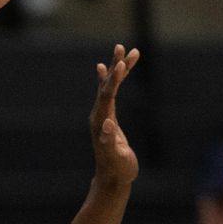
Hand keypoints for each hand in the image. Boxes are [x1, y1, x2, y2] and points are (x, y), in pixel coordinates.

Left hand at [90, 45, 139, 186]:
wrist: (112, 177)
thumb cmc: (117, 169)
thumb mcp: (116, 157)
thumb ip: (110, 143)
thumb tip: (107, 125)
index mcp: (101, 121)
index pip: (107, 95)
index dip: (114, 80)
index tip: (122, 64)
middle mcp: (98, 115)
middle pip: (106, 86)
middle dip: (116, 67)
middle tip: (121, 47)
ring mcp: (102, 115)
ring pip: (109, 87)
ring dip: (117, 69)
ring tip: (124, 50)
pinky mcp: (107, 117)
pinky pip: (108, 93)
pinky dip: (111, 80)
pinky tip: (107, 69)